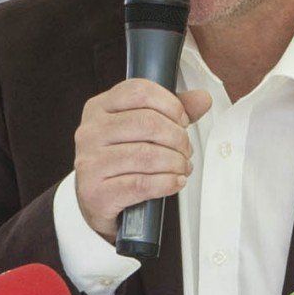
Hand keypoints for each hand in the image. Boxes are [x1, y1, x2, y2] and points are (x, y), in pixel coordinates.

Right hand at [72, 76, 214, 240]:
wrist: (95, 202)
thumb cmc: (120, 163)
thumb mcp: (140, 131)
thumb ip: (171, 112)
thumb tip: (203, 98)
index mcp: (99, 108)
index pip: (139, 92)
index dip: (170, 105)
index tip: (182, 120)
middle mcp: (90, 132)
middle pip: (147, 122)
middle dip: (178, 137)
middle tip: (186, 150)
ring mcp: (90, 162)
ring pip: (147, 155)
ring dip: (175, 162)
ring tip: (183, 167)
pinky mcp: (97, 192)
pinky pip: (142, 184)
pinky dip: (167, 183)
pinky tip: (175, 182)